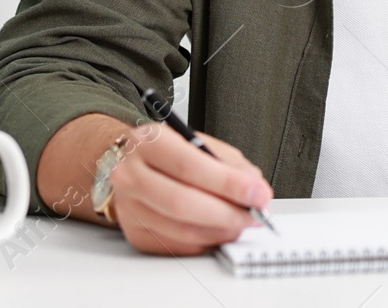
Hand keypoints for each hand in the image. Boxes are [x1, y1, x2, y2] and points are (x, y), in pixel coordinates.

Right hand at [109, 124, 273, 255]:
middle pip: (182, 203)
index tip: (258, 193)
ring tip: (242, 222)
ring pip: (182, 230)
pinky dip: (206, 240)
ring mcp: (129, 208)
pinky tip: (219, 230)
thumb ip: (229, 164)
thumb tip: (256, 191)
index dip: (228, 183)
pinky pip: (178, 245)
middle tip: (255, 214)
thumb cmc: (170, 152)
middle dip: (228, 212)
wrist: (133, 164)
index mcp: (148, 143)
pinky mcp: (135, 233)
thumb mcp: (199, 143)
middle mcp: (131, 175)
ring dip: (221, 230)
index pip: (188, 166)